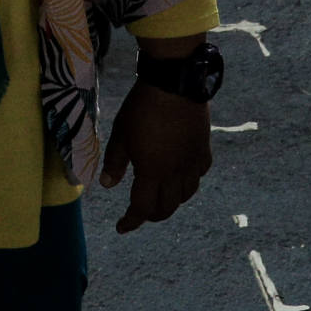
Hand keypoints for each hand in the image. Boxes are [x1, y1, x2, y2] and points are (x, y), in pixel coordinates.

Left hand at [99, 82, 210, 232]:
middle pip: (167, 207)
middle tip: (140, 211)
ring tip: (161, 196)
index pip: (142, 208)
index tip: (121, 228)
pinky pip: (198, 175)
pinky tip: (182, 175)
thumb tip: (107, 185)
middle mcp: (175, 173)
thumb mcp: (121, 134)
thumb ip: (114, 162)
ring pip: (186, 195)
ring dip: (171, 201)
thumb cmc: (142, 108)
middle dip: (151, 214)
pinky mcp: (203, 149)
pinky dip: (189, 182)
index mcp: (152, 172)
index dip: (131, 221)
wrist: (175, 83)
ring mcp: (192, 162)